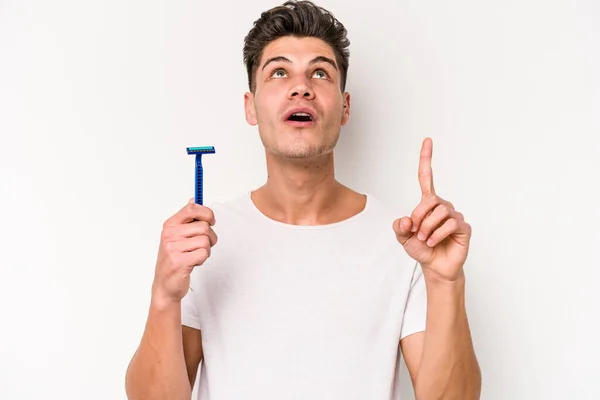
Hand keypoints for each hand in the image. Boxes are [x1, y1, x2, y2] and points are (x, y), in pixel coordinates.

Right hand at [152, 198, 217, 303]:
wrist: (165, 285)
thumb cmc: (174, 258)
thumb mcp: (176, 236)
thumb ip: (186, 219)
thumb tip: (194, 198)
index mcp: (170, 225)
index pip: (191, 209)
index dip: (207, 213)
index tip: (211, 220)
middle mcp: (170, 235)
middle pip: (204, 226)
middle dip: (210, 237)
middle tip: (203, 244)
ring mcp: (173, 248)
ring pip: (205, 241)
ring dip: (206, 250)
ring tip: (195, 255)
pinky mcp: (179, 262)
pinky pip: (204, 253)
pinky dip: (203, 259)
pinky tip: (194, 262)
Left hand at [393, 138, 471, 281]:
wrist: (435, 267)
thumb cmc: (421, 249)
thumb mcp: (402, 238)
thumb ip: (399, 227)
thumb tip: (405, 219)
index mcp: (428, 204)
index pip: (427, 177)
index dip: (426, 159)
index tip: (428, 140)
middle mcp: (442, 206)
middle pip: (430, 200)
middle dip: (419, 217)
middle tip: (416, 232)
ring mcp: (454, 216)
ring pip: (439, 212)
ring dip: (427, 228)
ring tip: (425, 240)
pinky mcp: (463, 227)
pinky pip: (449, 225)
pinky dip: (437, 235)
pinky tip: (434, 242)